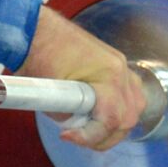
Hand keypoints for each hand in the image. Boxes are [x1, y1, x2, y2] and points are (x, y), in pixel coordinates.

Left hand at [18, 7, 145, 151]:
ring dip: (114, 124)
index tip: (67, 136)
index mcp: (108, 74)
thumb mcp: (49, 93)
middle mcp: (121, 70)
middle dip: (105, 135)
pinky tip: (97, 113)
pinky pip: (127, 92)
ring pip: (133, 106)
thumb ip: (67, 116)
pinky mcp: (114, 63)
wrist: (34, 28)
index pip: (111, 119)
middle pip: (128, 117)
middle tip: (80, 138)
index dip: (91, 136)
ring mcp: (121, 64)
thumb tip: (76, 128)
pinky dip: (116, 108)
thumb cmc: (38, 54)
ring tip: (89, 129)